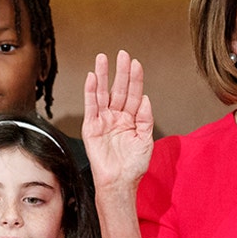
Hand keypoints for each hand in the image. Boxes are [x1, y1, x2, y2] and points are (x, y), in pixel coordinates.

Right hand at [81, 50, 154, 196]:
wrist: (120, 182)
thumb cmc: (133, 166)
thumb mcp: (146, 140)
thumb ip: (146, 118)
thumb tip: (146, 98)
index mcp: (131, 119)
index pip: (134, 95)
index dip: (135, 79)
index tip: (136, 63)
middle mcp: (117, 117)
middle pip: (119, 89)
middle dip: (120, 72)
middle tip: (122, 54)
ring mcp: (104, 121)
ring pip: (103, 93)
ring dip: (102, 76)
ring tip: (103, 58)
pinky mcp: (92, 127)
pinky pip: (91, 106)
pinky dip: (90, 92)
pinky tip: (91, 78)